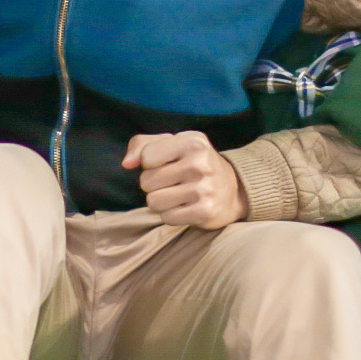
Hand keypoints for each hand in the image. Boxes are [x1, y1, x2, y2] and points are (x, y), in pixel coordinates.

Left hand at [123, 131, 247, 229]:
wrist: (234, 189)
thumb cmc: (194, 163)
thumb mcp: (173, 143)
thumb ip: (142, 145)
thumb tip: (126, 164)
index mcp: (192, 141)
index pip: (146, 157)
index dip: (150, 164)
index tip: (166, 164)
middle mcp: (199, 163)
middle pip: (147, 182)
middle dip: (154, 185)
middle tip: (173, 182)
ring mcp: (204, 189)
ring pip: (153, 202)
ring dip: (161, 202)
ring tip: (178, 195)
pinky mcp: (205, 212)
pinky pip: (167, 217)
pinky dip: (171, 214)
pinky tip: (186, 207)